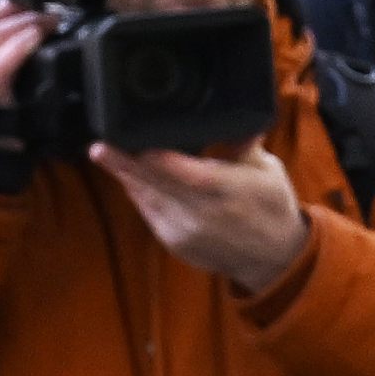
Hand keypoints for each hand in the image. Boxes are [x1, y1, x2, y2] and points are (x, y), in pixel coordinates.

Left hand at [91, 140, 308, 292]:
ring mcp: (187, 231)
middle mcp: (205, 213)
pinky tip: (134, 179)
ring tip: (106, 154)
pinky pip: (150, 213)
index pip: (190, 175)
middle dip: (124, 164)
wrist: (275, 258)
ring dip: (126, 176)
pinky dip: (140, 194)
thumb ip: (245, 144)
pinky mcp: (176, 243)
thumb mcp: (269, 171)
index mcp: (231, 190)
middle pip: (157, 184)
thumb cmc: (272, 208)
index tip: (138, 145)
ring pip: (147, 198)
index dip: (161, 161)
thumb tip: (241, 117)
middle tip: (99, 148)